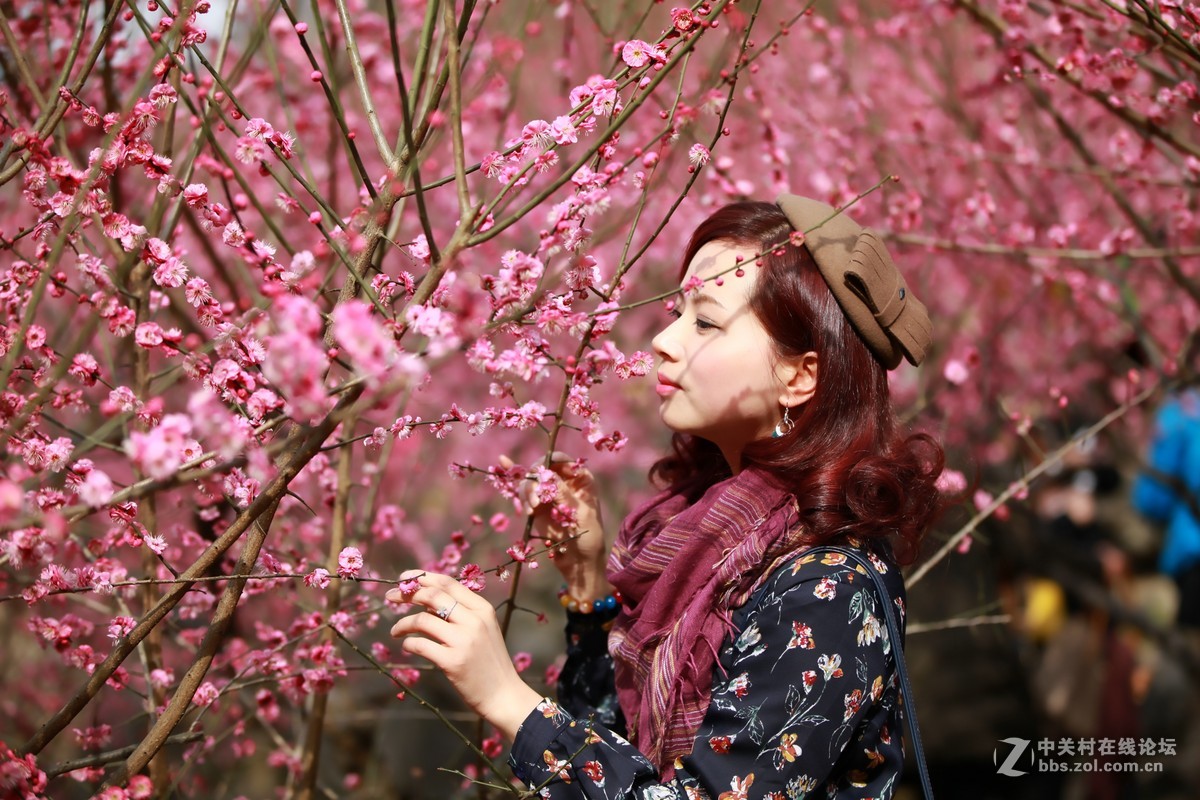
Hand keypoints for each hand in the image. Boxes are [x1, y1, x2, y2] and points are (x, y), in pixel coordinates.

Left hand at [387, 571, 541, 741]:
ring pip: (422, 620)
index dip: (422, 577)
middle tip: (390, 597)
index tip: (404, 579)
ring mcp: (463, 641)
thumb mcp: (483, 629)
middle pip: (432, 596)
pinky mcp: (452, 662)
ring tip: (395, 631)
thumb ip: (461, 612)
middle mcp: (474, 621)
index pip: (448, 583)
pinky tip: (407, 646)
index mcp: (483, 609)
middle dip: (406, 594)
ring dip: (402, 623)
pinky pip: (420, 645)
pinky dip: (408, 643)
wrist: (504, 694)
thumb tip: (427, 599)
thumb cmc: (490, 661)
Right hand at [501, 452, 609, 598]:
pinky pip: (524, 493)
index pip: (561, 460)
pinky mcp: (538, 506)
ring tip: (532, 510)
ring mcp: (549, 493)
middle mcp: (563, 482)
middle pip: (541, 468)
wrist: (579, 561)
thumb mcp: (580, 514)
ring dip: (527, 492)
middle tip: (535, 500)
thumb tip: (546, 475)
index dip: (548, 462)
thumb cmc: (589, 536)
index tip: (538, 472)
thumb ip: (563, 494)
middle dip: (534, 480)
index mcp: (580, 479)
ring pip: (530, 482)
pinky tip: (515, 486)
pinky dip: (520, 493)